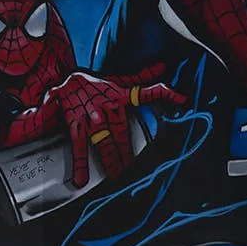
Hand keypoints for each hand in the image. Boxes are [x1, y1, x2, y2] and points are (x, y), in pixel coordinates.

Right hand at [47, 66, 185, 187]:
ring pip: (103, 141)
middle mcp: (107, 107)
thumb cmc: (92, 83)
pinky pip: (78, 146)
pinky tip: (81, 179)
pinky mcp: (75, 124)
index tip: (182, 100)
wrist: (63, 79)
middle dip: (127, 151)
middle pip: (121, 132)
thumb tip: (162, 66)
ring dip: (110, 159)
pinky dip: (80, 164)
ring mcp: (90, 117)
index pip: (146, 92)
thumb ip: (141, 77)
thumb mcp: (117, 79)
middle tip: (132, 169)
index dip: (166, 94)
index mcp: (119, 96)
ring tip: (115, 176)